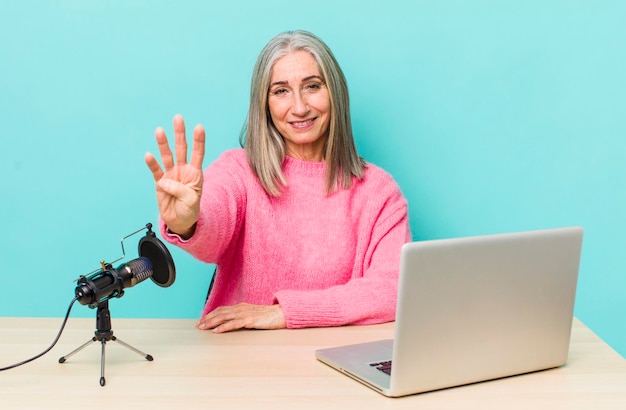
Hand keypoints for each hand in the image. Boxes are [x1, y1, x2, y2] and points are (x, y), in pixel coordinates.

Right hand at [145, 114, 205, 237]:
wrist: (180, 221)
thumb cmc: (190, 209)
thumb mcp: (191, 201)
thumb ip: (180, 190)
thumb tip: (164, 181)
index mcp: (195, 173)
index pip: (198, 153)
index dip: (199, 141)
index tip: (199, 127)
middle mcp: (183, 170)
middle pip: (181, 148)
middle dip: (180, 134)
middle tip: (178, 118)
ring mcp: (171, 175)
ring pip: (167, 156)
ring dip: (163, 144)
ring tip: (159, 131)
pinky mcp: (160, 182)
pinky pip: (155, 171)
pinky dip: (152, 163)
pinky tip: (149, 155)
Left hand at [196, 303, 285, 332]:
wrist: (281, 314)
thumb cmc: (268, 316)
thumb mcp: (252, 315)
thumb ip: (243, 317)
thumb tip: (233, 323)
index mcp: (241, 307)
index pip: (222, 309)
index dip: (210, 314)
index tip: (202, 320)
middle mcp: (240, 308)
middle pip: (220, 312)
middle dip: (207, 319)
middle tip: (198, 326)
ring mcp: (245, 314)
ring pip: (224, 317)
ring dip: (211, 322)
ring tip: (203, 328)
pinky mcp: (249, 320)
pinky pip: (234, 324)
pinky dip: (223, 327)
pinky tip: (216, 331)